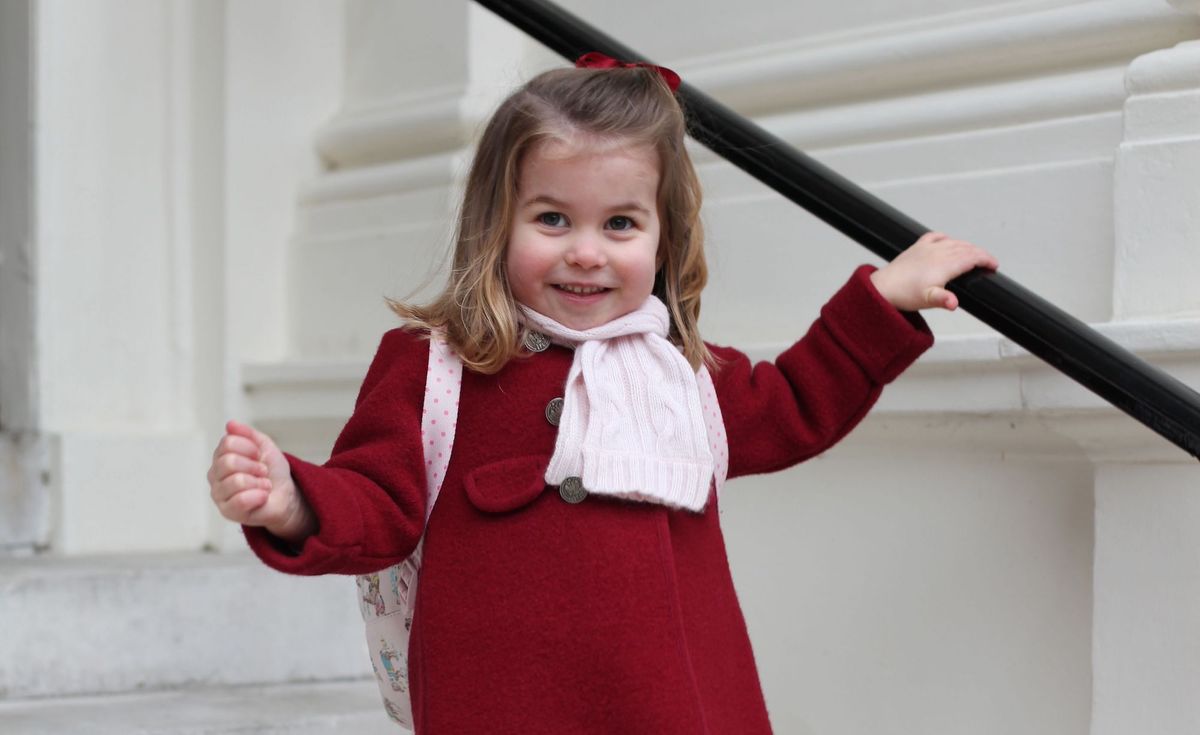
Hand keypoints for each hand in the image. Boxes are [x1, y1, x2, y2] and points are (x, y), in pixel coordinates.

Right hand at [207, 420, 314, 542]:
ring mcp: (219, 494)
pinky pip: (240, 500)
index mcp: (221, 456)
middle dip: (254, 466)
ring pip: (236, 481)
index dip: (250, 447)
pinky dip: (258, 496)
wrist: (286, 495)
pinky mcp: (227, 511)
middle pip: (229, 462)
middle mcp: (215, 474)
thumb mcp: (264, 446)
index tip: (258, 455)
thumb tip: (230, 424)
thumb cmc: (272, 471)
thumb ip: (248, 434)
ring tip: (263, 485)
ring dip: (258, 482)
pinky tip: (262, 497)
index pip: (228, 442)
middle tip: (262, 472)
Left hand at [870, 231, 998, 310]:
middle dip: (980, 254)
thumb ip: (943, 300)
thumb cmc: (904, 294)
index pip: (972, 257)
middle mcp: (937, 253)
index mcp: (944, 264)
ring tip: (973, 253)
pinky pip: (935, 236)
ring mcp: (927, 248)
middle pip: (966, 248)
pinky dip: (946, 238)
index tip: (994, 265)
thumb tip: (954, 303)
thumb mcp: (927, 300)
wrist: (883, 287)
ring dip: (967, 246)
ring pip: (953, 242)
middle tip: (987, 262)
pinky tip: (947, 240)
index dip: (986, 259)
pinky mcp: (917, 247)